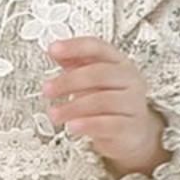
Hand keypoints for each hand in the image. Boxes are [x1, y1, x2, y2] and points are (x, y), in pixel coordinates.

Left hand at [44, 37, 170, 177]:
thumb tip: (54, 50)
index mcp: (119, 62)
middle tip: (47, 90)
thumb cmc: (107, 101)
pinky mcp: (131, 127)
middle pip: (99, 73)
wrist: (131, 132)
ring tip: (54, 114)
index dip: (74, 47)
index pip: (97, 47)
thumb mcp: (90, 80)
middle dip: (68, 81)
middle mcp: (130, 79)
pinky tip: (72, 127)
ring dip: (73, 107)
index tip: (53, 49)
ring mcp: (133, 104)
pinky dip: (88, 125)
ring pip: (103, 101)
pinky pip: (110, 125)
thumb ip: (73, 63)